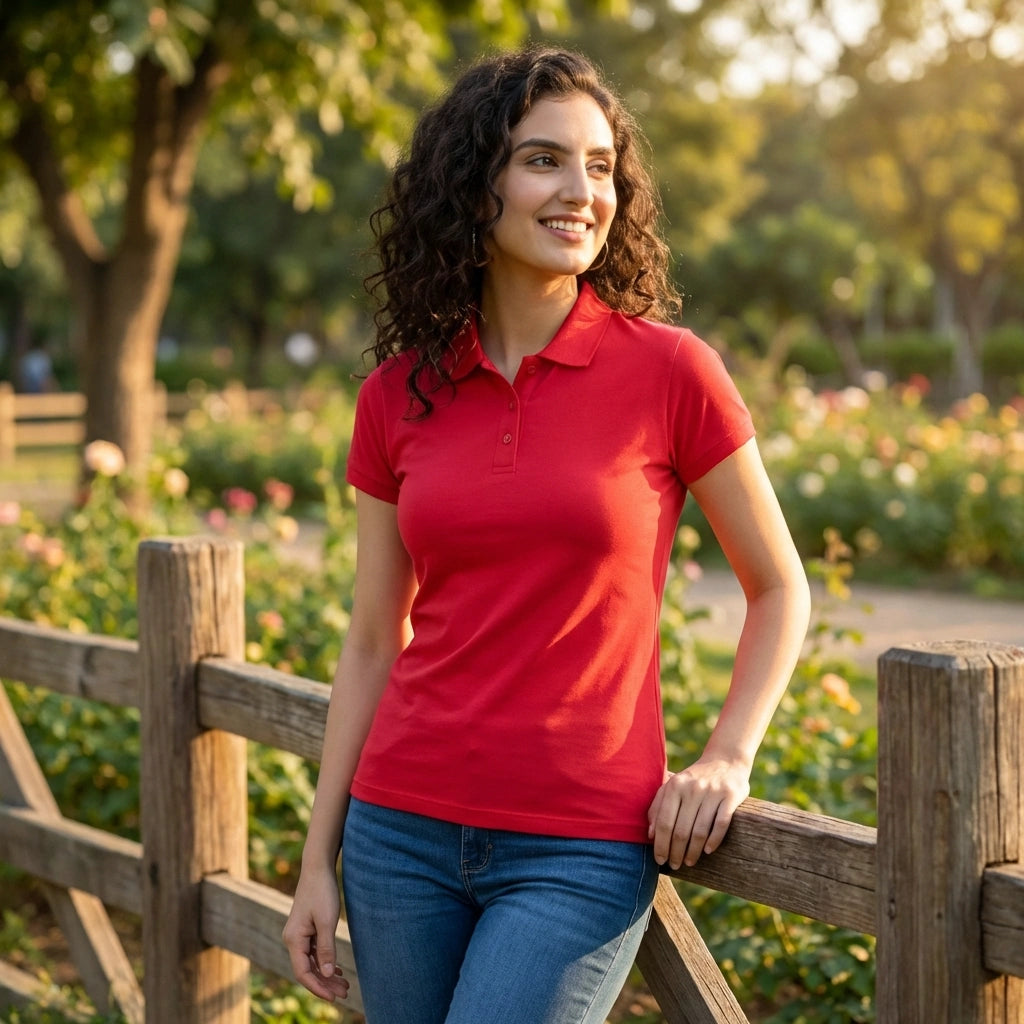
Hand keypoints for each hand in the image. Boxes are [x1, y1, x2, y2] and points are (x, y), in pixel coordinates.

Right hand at [282, 862, 349, 1002]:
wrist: (318, 868)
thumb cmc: (322, 892)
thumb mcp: (326, 921)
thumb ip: (326, 948)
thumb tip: (326, 974)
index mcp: (294, 939)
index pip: (303, 972)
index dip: (318, 987)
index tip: (334, 997)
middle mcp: (293, 939)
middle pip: (308, 969)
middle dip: (325, 983)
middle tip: (345, 993)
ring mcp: (299, 934)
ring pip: (312, 961)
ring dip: (327, 974)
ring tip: (345, 985)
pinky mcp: (306, 929)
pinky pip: (313, 952)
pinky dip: (325, 961)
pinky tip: (336, 969)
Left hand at [647, 757, 749, 869]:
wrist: (725, 761)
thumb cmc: (693, 780)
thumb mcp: (673, 788)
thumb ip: (658, 807)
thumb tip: (651, 835)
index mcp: (675, 786)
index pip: (664, 822)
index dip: (661, 845)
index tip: (660, 860)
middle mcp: (693, 788)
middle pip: (681, 830)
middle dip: (676, 852)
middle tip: (675, 865)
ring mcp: (713, 792)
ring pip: (700, 830)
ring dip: (693, 851)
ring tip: (690, 862)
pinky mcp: (731, 796)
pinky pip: (721, 823)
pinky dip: (714, 840)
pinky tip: (708, 850)